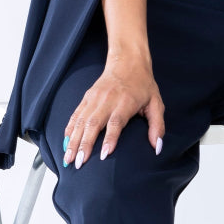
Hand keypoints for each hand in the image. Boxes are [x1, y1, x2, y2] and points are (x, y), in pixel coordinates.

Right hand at [63, 49, 164, 167]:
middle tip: (79, 163)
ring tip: (68, 158)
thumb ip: (157, 126)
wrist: (127, 61)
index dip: (109, 139)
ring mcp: (94, 98)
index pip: (115, 123)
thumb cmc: (143, 85)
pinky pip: (75, 115)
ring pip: (81, 121)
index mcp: (125, 102)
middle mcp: (107, 100)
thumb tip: (157, 147)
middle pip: (93, 124)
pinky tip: (66, 142)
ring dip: (73, 140)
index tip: (104, 155)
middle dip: (84, 144)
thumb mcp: (156, 103)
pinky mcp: (87, 97)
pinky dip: (69, 129)